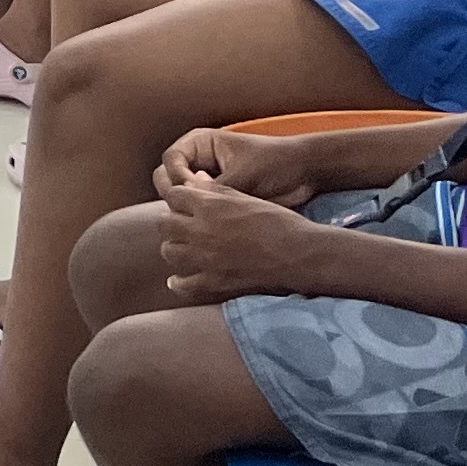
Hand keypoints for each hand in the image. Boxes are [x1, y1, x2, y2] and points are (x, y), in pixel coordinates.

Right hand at [155, 124, 325, 209]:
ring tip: (206, 221)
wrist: (304, 174)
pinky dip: (200, 219)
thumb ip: (213, 188)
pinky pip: (197, 210)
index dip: (177, 176)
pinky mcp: (214, 200)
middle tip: (194, 211)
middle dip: (177, 196)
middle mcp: (197, 161)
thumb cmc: (275, 164)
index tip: (193, 191)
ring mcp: (204, 181)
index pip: (170, 159)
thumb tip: (189, 204)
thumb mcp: (243, 174)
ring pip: (179, 198)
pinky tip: (212, 227)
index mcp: (200, 144)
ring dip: (187, 210)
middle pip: (167, 179)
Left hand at [156, 174, 340, 302]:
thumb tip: (194, 181)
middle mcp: (201, 230)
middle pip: (165, 223)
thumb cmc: (279, 221)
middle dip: (173, 222)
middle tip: (184, 226)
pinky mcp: (214, 281)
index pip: (174, 195)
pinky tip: (178, 280)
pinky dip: (179, 282)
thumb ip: (217, 190)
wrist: (301, 253)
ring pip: (169, 251)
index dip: (180, 199)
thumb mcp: (247, 197)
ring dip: (175, 248)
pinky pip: (183, 284)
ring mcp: (205, 258)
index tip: (186, 204)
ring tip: (185, 249)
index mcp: (210, 205)